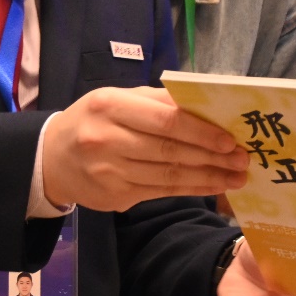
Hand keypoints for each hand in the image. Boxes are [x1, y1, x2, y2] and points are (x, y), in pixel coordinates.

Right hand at [42, 86, 247, 211]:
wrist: (52, 159)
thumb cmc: (95, 120)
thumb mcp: (118, 99)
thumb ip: (158, 101)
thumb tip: (206, 105)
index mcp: (110, 106)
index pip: (164, 120)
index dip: (200, 131)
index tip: (230, 138)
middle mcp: (107, 139)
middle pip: (169, 150)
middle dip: (212, 156)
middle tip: (243, 159)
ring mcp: (110, 172)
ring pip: (169, 176)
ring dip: (208, 177)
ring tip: (236, 176)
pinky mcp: (115, 197)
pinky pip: (161, 192)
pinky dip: (191, 190)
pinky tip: (213, 186)